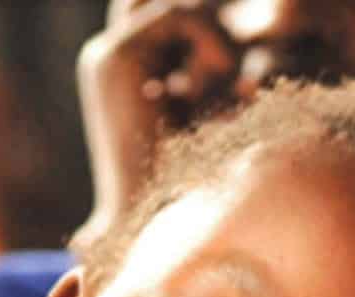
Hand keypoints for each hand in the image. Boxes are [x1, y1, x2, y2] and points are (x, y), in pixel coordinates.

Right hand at [76, 0, 236, 245]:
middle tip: (229, 72)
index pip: (166, 17)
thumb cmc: (188, 184)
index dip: (203, 30)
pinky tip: (219, 81)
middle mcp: (107, 58)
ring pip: (178, 6)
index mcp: (122, 73)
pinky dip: (212, 42)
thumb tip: (247, 78)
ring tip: (224, 84)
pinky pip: (179, 15)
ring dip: (216, 39)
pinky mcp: (117, 57)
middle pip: (165, 4)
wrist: (151, 217)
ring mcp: (107, 55)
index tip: (231, 73)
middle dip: (206, 25)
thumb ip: (215, 90)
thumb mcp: (209, 126)